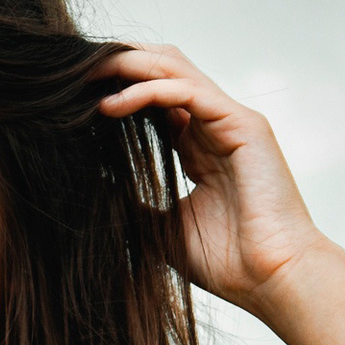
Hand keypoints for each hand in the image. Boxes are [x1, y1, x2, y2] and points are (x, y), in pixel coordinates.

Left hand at [93, 45, 335, 317]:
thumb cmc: (228, 262)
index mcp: (199, 146)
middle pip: (163, 70)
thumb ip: (133, 203)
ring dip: (127, 67)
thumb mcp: (161, 228)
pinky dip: (147, 92)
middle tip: (73, 72)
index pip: (154, 97)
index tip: (71, 94)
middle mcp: (215, 125)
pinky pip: (187, 93)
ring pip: (174, 70)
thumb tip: (92, 190)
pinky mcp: (244, 125)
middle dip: (119, 64)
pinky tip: (112, 105)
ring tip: (86, 75)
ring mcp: (232, 121)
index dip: (116, 87)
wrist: (273, 280)